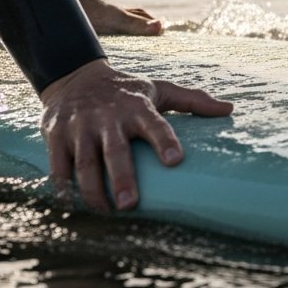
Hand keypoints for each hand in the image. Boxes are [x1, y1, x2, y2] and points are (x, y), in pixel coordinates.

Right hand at [39, 59, 233, 211]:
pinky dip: (63, 187)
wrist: (75, 76)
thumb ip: (193, 100)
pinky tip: (72, 206)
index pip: (155, 123)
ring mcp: (80, 127)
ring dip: (93, 190)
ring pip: (84, 163)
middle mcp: (108, 116)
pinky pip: (58, 166)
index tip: (175, 161)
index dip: (164, 140)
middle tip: (130, 205)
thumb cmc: (126, 91)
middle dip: (122, 178)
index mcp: (137, 106)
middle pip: (115, 151)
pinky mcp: (56, 136)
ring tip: (106, 212)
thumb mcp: (159, 89)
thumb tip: (230, 109)